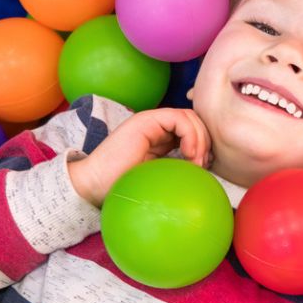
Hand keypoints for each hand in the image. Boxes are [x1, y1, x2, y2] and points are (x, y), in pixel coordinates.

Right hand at [68, 108, 210, 207]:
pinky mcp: (145, 121)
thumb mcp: (162, 175)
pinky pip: (179, 118)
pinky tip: (189, 154)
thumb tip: (206, 167)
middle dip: (205, 141)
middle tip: (203, 165)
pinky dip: (191, 134)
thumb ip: (180, 166)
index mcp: (161, 137)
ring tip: (196, 161)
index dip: (205, 144)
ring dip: (200, 138)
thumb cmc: (125, 186)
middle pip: (195, 121)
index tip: (204, 167)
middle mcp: (157, 126)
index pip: (193, 129)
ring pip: (190, 116)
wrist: (95, 186)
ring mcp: (150, 121)